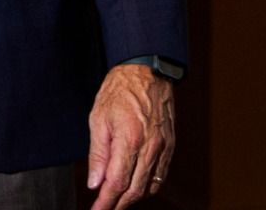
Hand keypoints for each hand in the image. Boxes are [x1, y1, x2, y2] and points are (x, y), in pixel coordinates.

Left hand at [87, 63, 174, 209]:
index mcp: (130, 140)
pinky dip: (148, 186)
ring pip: (150, 185)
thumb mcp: (99, 119)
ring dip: (133, 197)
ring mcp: (163, 146)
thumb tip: (95, 182)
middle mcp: (150, 146)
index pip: (117, 183)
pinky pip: (161, 174)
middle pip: (135, 190)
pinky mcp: (170, 144)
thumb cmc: (120, 90)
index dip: (105, 202)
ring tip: (118, 200)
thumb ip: (98, 154)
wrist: (147, 70)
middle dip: (118, 205)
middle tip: (104, 209)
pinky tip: (137, 185)